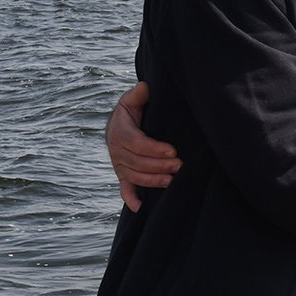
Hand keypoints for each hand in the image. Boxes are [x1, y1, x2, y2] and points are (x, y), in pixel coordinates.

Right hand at [107, 81, 180, 211]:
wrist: (123, 124)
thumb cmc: (133, 110)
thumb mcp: (133, 99)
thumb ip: (138, 94)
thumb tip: (145, 87)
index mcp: (119, 130)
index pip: (135, 142)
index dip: (153, 148)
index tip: (172, 151)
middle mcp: (116, 150)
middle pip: (136, 162)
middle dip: (158, 165)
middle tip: (180, 166)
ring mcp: (118, 164)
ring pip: (133, 176)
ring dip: (152, 180)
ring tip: (172, 180)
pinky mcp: (123, 174)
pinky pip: (124, 189)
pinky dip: (130, 199)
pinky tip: (141, 208)